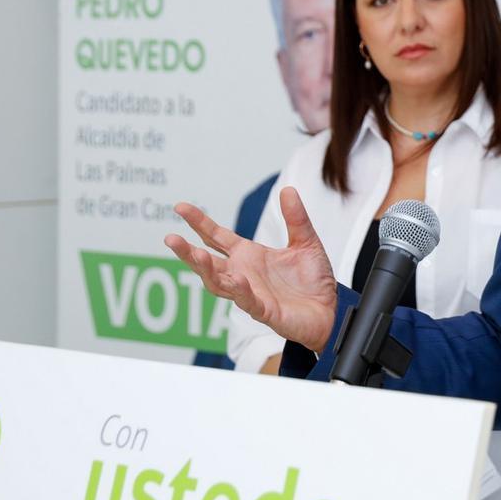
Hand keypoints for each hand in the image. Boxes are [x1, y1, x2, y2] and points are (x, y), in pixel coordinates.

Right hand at [164, 187, 337, 352]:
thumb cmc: (313, 280)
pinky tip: (235, 278)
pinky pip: (247, 300)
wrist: (330, 310)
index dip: (199, 223)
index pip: (217, 237)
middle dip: (188, 251)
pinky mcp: (264, 310)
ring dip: (205, 270)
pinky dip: (239, 290)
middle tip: (170, 238)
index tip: (180, 207)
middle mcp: (243, 273)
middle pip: (207, 262)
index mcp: (249, 255)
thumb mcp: (306, 242)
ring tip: (195, 255)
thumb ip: (296, 218)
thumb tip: (288, 189)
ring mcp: (250, 293)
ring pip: (218, 283)